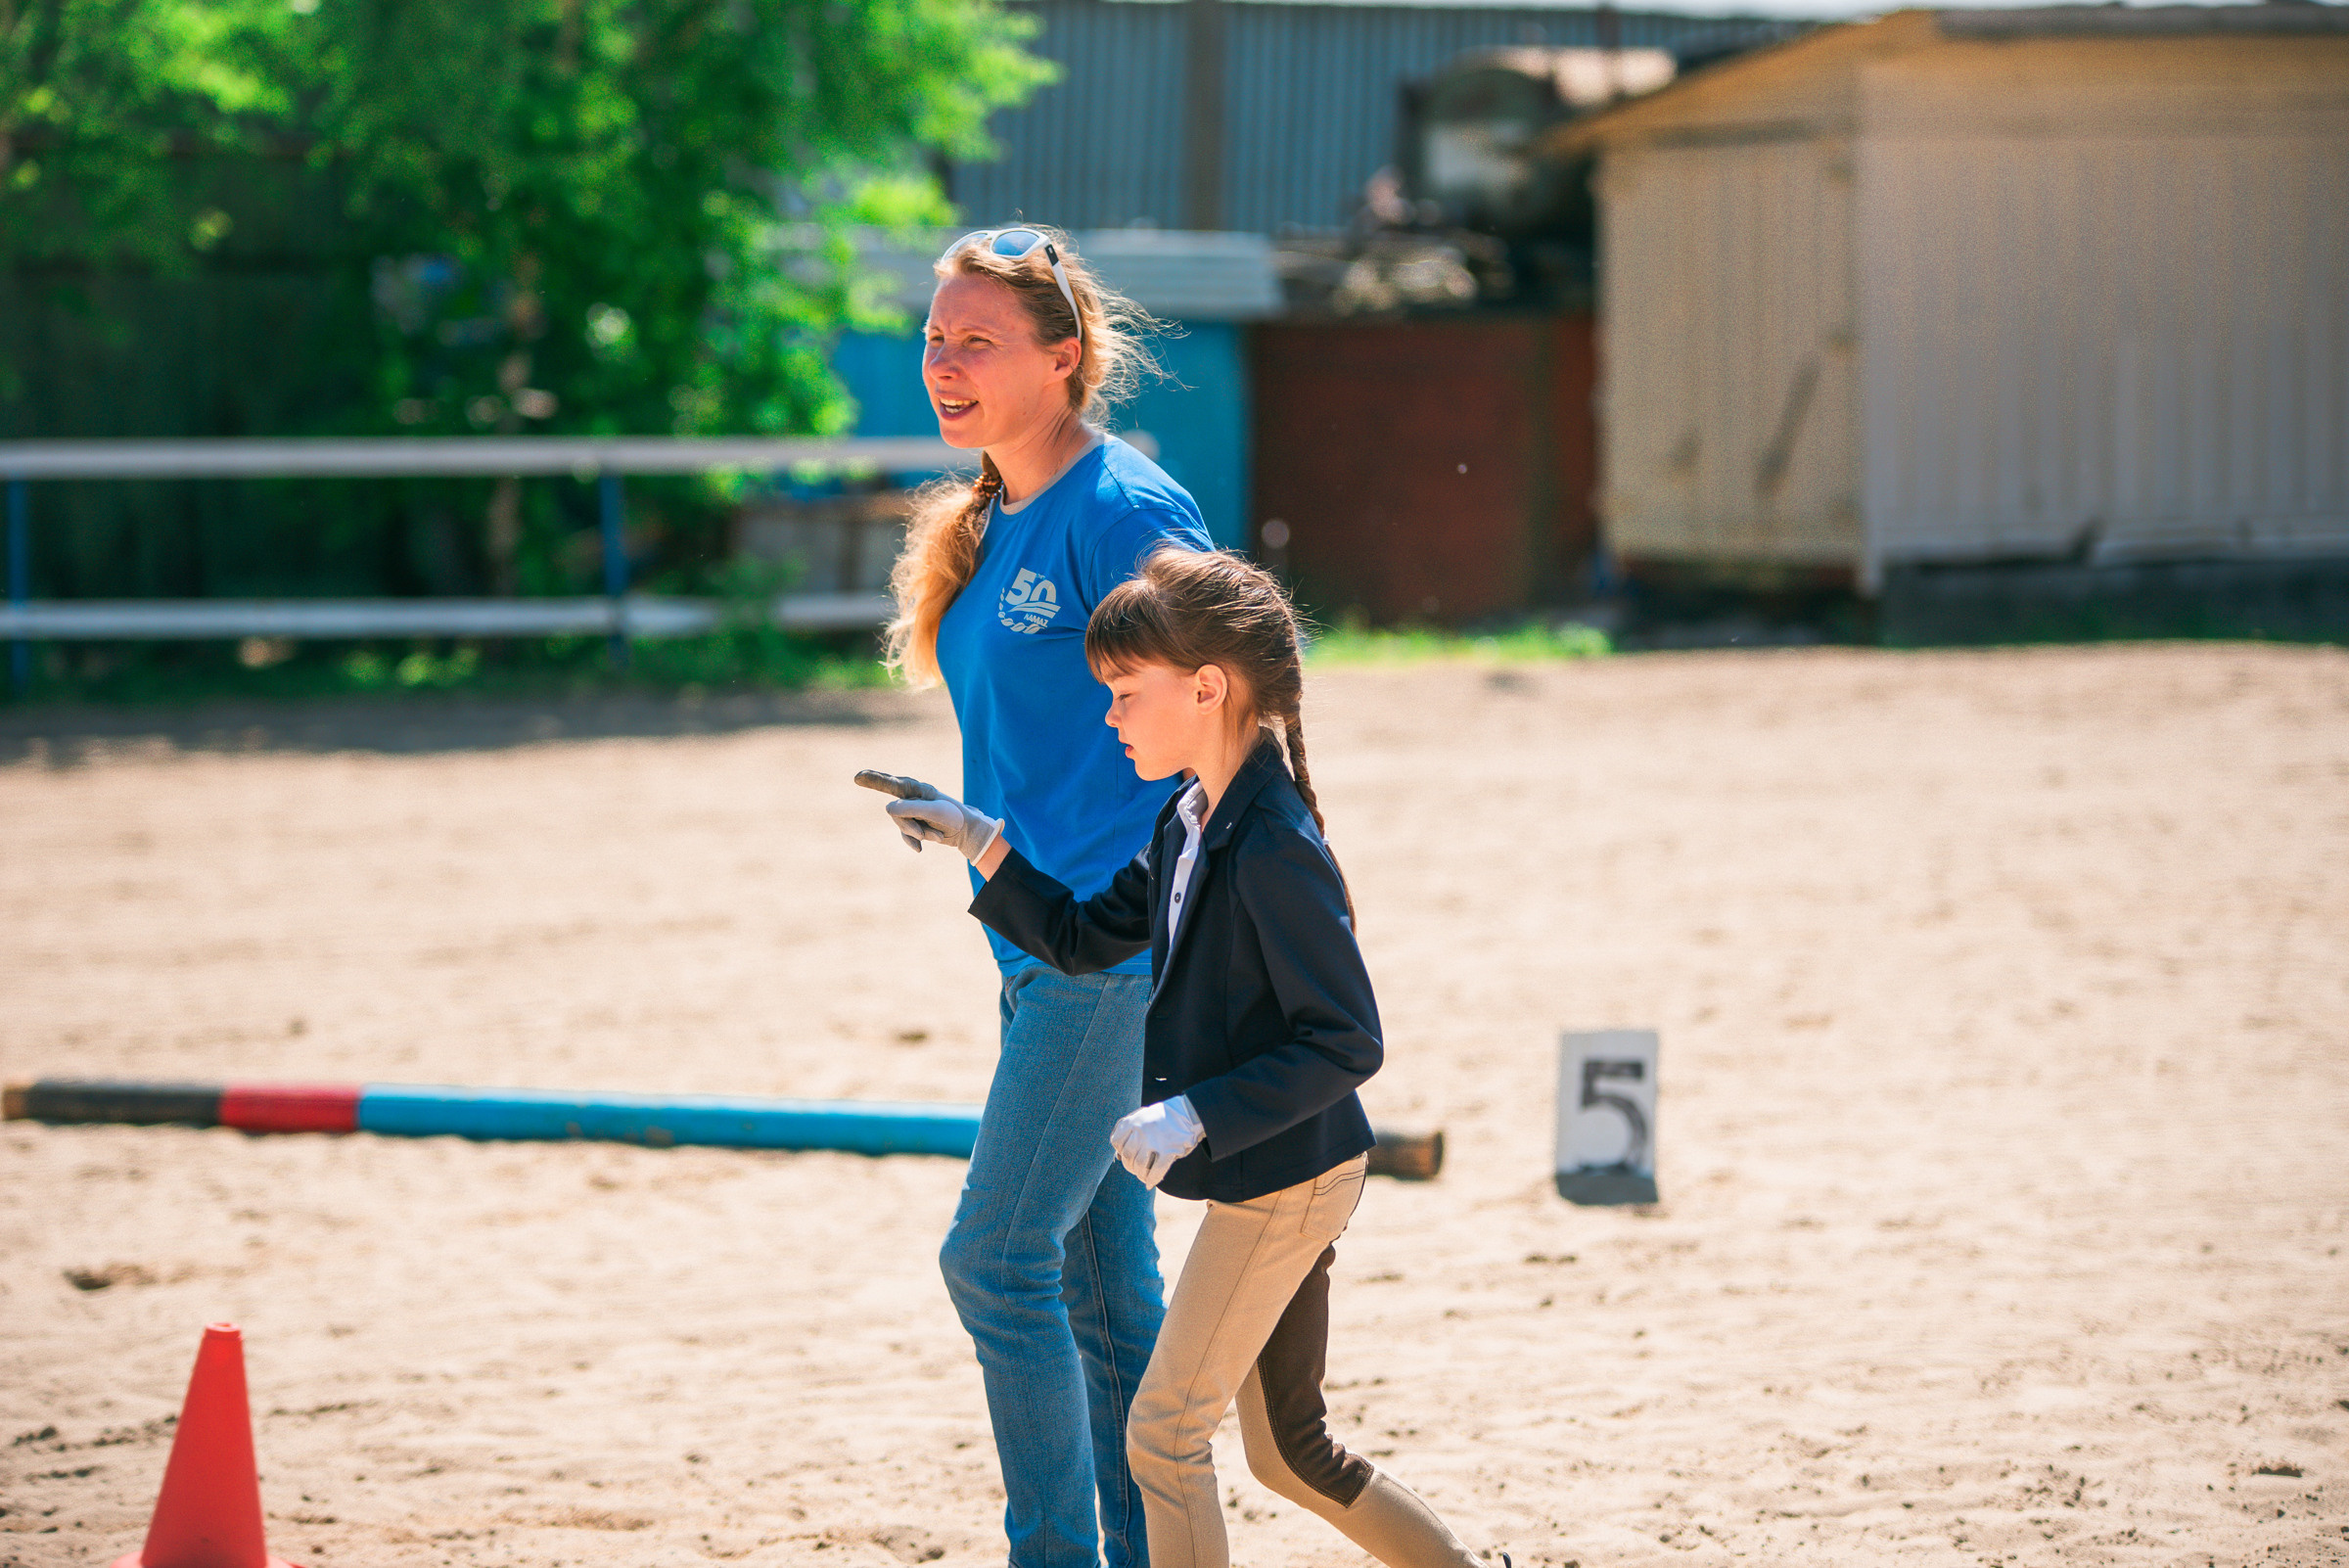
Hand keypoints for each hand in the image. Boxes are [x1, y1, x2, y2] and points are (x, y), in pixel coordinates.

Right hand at [854, 770, 1001, 861]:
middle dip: (883, 793)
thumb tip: (887, 808)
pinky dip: (914, 841)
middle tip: (858, 777)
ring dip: (919, 833)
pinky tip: (920, 849)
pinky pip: (905, 835)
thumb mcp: (934, 812)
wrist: (967, 831)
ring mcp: (911, 811)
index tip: (858, 776)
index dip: (875, 780)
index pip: (893, 784)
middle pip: (894, 806)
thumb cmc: (953, 817)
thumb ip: (911, 809)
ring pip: (901, 824)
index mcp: (918, 790)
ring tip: (936, 835)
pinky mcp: (913, 824)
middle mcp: (912, 798)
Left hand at [1110, 1096, 1204, 1189]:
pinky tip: (1150, 1183)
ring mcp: (1155, 1140)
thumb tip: (1117, 1157)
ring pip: (1140, 1165)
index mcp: (1133, 1120)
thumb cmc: (1163, 1117)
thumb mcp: (1143, 1116)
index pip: (1116, 1141)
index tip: (1127, 1154)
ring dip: (1140, 1174)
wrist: (1188, 1112)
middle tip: (1136, 1169)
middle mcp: (1141, 1130)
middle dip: (1130, 1166)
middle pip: (1128, 1155)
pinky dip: (1151, 1180)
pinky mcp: (1169, 1150)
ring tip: (1143, 1176)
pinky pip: (1156, 1171)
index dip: (1120, 1151)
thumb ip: (1129, 1131)